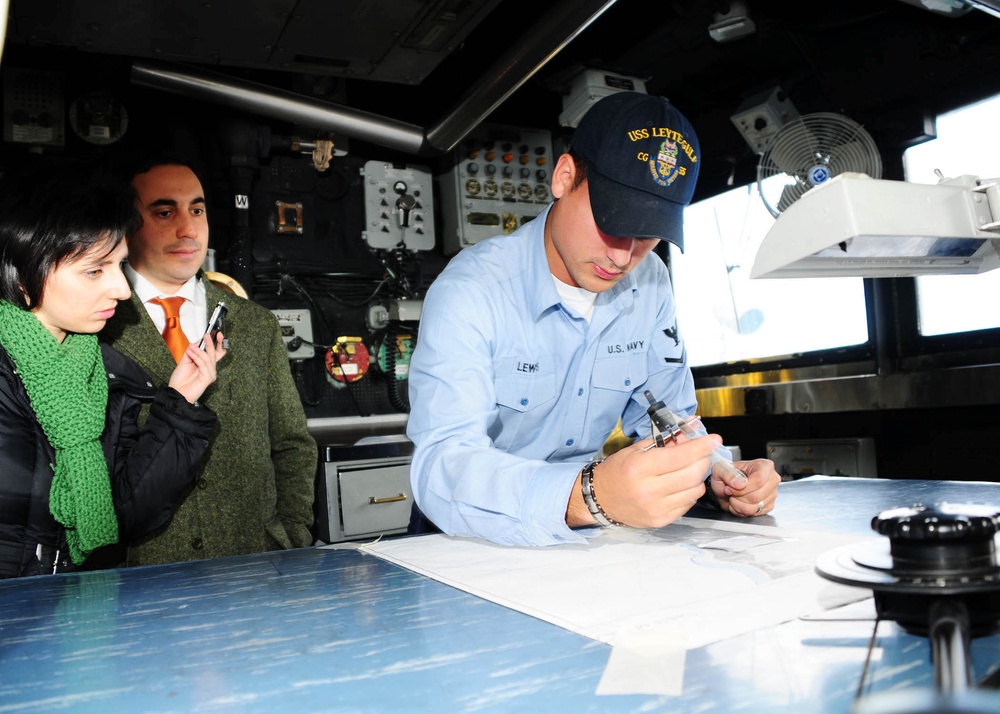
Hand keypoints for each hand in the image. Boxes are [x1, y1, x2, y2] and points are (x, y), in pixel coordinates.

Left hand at [167, 331, 226, 403]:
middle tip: (207, 335)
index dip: (217, 343)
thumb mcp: (185, 360)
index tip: (214, 333)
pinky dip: (197, 357)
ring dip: (199, 351)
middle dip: (212, 343)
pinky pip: (204, 364)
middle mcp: (210, 369)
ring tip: (191, 347)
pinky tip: (191, 353)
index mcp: (205, 365)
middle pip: (216, 353)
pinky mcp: (208, 378)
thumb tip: (197, 342)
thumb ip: (192, 351)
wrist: (176, 392)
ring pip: (209, 358)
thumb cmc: (180, 380)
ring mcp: (210, 373)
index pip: (216, 352)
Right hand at [566, 432, 720, 528]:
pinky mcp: (661, 521)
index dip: (701, 447)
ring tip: (688, 469)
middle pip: (693, 475)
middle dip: (703, 460)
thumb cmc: (617, 471)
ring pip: (694, 491)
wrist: (599, 499)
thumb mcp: (637, 450)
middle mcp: (648, 490)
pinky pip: (688, 504)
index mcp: (640, 468)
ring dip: (697, 477)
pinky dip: (689, 491)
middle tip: (702, 453)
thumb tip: (691, 430)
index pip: (681, 456)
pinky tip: (679, 484)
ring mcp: (656, 509)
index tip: (713, 440)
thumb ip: (666, 441)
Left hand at [709, 457, 779, 516]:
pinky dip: (741, 510)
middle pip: (757, 496)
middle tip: (730, 491)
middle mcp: (772, 479)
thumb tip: (741, 484)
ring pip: (755, 507)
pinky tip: (739, 502)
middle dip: (738, 497)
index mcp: (764, 465)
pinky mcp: (769, 506)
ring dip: (738, 505)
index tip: (730, 487)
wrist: (725, 485)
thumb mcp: (720, 469)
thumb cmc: (726, 475)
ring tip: (734, 497)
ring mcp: (772, 494)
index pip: (758, 480)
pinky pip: (754, 513)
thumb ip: (728, 474)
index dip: (742, 488)